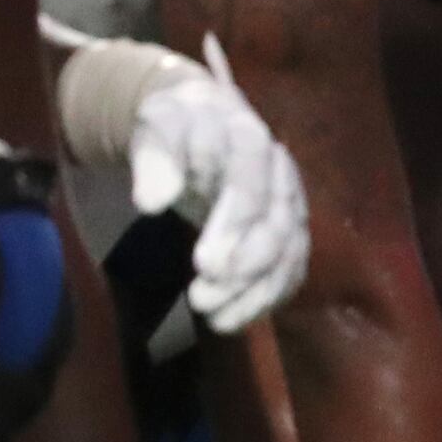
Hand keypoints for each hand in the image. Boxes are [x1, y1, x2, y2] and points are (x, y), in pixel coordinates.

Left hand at [130, 36, 310, 329]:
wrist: (201, 121)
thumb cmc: (176, 125)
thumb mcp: (155, 127)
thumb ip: (154, 158)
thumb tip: (151, 202)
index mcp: (249, 140)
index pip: (251, 187)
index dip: (234, 227)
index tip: (203, 266)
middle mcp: (280, 174)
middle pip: (277, 226)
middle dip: (244, 269)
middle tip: (202, 300)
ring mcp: (290, 203)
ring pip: (288, 253)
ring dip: (255, 291)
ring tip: (216, 320)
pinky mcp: (288, 230)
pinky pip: (289, 267)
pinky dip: (267, 297)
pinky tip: (235, 318)